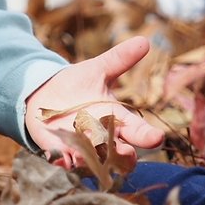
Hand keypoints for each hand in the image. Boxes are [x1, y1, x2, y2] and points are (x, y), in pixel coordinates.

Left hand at [25, 36, 164, 165]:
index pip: (139, 131)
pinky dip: (64, 162)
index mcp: (117, 119)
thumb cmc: (78, 84)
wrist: (46, 93)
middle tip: (125, 151)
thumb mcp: (99, 69)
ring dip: (92, 160)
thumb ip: (120, 59)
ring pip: (94, 162)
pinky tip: (62, 158)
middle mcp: (104, 138)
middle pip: (122, 156)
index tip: (157, 137)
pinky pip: (64, 162)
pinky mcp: (61, 151)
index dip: (149, 136)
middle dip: (125, 156)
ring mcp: (83, 147)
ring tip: (87, 154)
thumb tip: (144, 41)